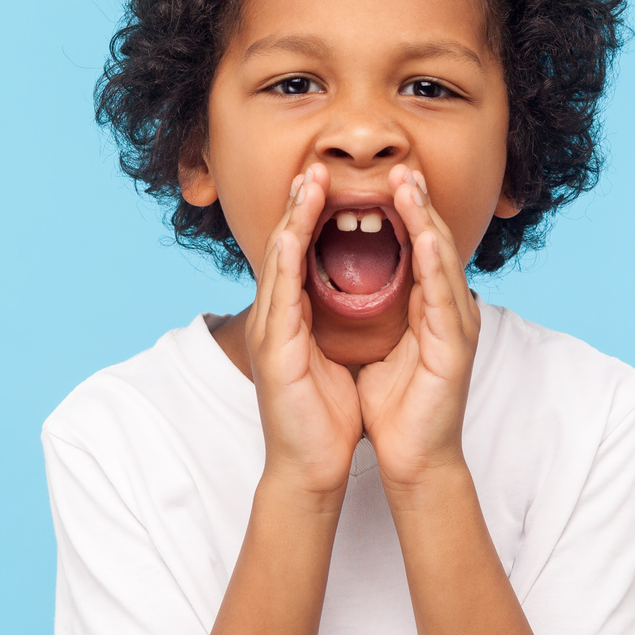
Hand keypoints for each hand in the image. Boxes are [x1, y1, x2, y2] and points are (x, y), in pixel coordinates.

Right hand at [246, 162, 362, 497]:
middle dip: (300, 203)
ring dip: (291, 219)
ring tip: (306, 182)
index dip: (312, 215)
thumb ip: (340, 322)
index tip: (331, 180)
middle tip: (315, 165)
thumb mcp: (338, 355)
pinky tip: (290, 232)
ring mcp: (269, 333)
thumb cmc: (327, 418)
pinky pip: (278, 297)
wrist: (312, 468)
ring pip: (278, 262)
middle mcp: (275, 318)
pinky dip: (284, 261)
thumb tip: (365, 293)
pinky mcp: (272, 352)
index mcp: (293, 317)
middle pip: (285, 245)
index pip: (301, 252)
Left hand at [357, 164, 480, 491]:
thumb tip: (339, 283)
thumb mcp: (373, 347)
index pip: (414, 247)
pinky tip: (423, 236)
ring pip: (441, 259)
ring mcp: (457, 327)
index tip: (380, 179)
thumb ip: (368, 313)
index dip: (400, 212)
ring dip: (426, 219)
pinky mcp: (456, 348)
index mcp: (426, 309)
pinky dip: (433, 262)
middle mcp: (447, 311)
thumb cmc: (392, 410)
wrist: (410, 460)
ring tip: (409, 184)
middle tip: (399, 166)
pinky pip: (445, 294)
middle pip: (432, 242)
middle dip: (416, 202)